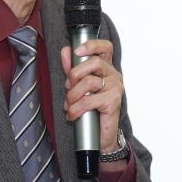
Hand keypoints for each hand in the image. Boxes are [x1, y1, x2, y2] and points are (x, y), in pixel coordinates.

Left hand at [61, 40, 123, 155]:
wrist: (101, 137)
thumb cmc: (91, 110)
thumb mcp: (78, 86)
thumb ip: (72, 68)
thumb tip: (66, 51)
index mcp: (107, 69)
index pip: (105, 47)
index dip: (92, 45)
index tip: (77, 50)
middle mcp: (114, 76)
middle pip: (95, 62)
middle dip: (74, 74)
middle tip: (68, 87)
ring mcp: (115, 88)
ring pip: (89, 82)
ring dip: (73, 95)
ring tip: (69, 105)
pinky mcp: (113, 102)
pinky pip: (89, 100)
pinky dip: (75, 109)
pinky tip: (72, 115)